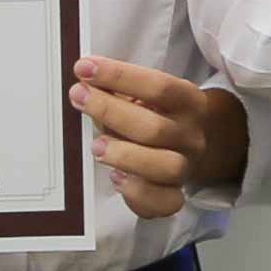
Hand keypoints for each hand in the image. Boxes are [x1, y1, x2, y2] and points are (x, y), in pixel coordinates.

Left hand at [77, 55, 240, 218]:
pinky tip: (116, 178)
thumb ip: (118, 90)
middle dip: (111, 111)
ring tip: (96, 146)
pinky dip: (138, 193)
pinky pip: (164, 202)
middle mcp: (191, 135)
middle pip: (156, 128)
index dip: (120, 76)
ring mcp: (186, 167)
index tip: (84, 68)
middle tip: (79, 98)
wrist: (189, 146)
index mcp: (188, 102)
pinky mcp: (175, 195)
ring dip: (126, 155)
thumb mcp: (144, 96)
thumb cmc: (154, 116)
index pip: (159, 87)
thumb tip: (84, 81)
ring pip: (165, 166)